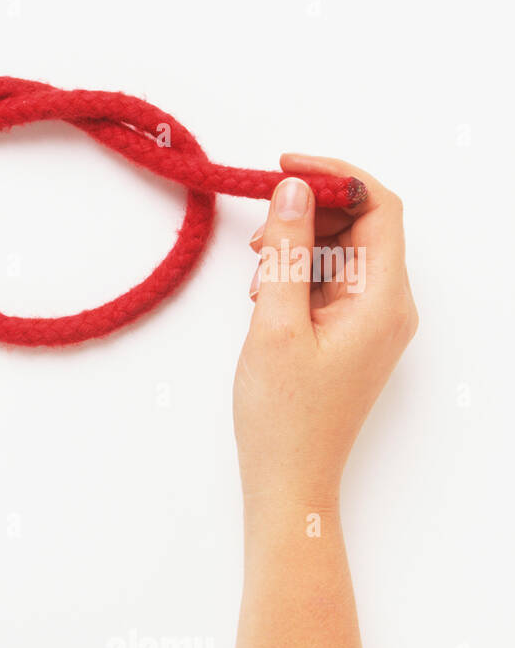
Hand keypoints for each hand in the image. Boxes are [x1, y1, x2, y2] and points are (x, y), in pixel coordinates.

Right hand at [234, 155, 416, 507]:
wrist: (290, 479)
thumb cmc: (284, 415)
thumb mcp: (276, 324)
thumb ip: (287, 251)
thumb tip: (293, 189)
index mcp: (384, 299)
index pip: (379, 207)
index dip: (335, 176)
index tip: (284, 167)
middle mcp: (390, 305)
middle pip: (363, 226)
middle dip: (310, 215)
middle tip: (258, 234)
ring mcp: (373, 322)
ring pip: (343, 254)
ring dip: (299, 249)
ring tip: (257, 281)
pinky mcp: (352, 336)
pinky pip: (332, 284)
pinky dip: (299, 277)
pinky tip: (267, 300)